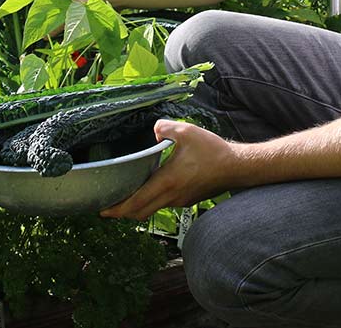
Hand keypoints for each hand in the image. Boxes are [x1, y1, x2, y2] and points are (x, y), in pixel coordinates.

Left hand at [100, 119, 235, 219]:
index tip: (102, 210)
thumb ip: (163, 128)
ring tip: (123, 197)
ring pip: (151, 209)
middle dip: (121, 212)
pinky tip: (149, 188)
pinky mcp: (187, 199)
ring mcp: (180, 200)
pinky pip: (163, 203)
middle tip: (106, 207)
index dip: (117, 208)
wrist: (237, 168)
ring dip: (136, 206)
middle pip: (140, 211)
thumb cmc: (213, 151)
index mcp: (167, 182)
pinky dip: (150, 201)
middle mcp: (171, 196)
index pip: (136, 202)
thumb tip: (154, 130)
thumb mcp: (186, 132)